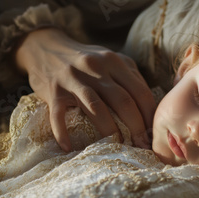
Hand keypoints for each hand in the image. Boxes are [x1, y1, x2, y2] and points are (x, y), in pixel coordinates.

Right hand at [15, 27, 155, 151]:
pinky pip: (59, 116)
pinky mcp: (54, 92)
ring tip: (119, 149)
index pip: (140, 91)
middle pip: (123, 101)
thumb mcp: (110, 59)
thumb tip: (150, 106)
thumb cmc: (85, 60)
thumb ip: (130, 76)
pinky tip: (69, 148)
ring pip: (97, 109)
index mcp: (114, 62)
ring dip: (110, 132)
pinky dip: (63, 134)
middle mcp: (95, 69)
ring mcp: (73, 80)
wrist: (45, 47)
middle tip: (142, 146)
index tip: (154, 133)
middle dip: (137, 127)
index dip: (150, 115)